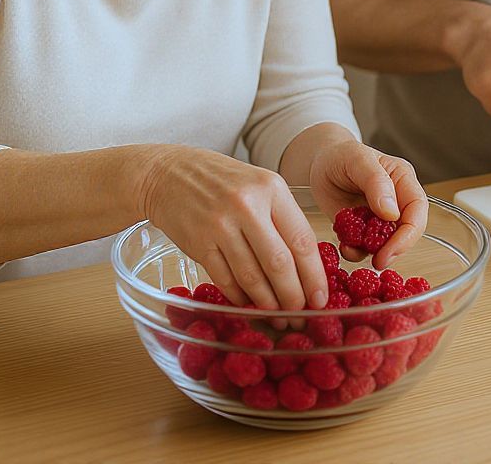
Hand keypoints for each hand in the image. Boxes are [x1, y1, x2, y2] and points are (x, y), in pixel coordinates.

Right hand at [139, 146, 328, 311]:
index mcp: (271, 188)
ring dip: (268, 303)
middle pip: (279, 263)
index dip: (314, 275)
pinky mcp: (198, 244)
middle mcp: (247, 206)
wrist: (169, 173)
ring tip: (278, 316)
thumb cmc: (222, 180)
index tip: (322, 298)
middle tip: (301, 315)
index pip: (301, 239)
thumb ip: (283, 217)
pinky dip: (240, 297)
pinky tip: (249, 305)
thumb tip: (308, 265)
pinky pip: (225, 280)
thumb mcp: (260, 184)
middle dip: (293, 297)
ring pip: (252, 277)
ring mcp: (220, 225)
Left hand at [308, 141, 427, 271]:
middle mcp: (396, 200)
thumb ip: (376, 182)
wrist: (320, 163)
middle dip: (394, 248)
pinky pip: (364, 248)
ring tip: (350, 249)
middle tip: (378, 261)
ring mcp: (380, 217)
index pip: (417, 209)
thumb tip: (392, 212)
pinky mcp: (363, 230)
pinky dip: (355, 252)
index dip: (410, 233)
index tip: (392, 248)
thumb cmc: (341, 155)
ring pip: (386, 243)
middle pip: (406, 231)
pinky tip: (344, 247)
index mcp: (402, 179)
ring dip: (371, 252)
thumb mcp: (357, 160)